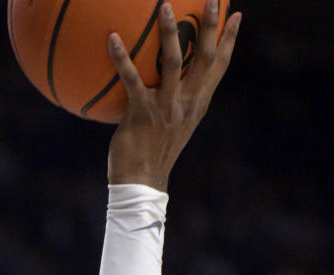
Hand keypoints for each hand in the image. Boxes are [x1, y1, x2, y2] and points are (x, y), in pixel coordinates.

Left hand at [107, 0, 240, 189]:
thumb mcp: (173, 124)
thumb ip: (176, 100)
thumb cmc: (153, 153)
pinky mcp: (141, 113)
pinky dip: (121, 57)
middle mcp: (186, 103)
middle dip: (210, 25)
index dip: (229, 40)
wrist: (141, 183)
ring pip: (171, 62)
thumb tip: (167, 80)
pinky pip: (131, 79)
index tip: (236, 14)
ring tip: (165, 6)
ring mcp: (165, 107)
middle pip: (204, 57)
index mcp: (197, 104)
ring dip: (170, 32)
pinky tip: (112, 38)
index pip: (219, 67)